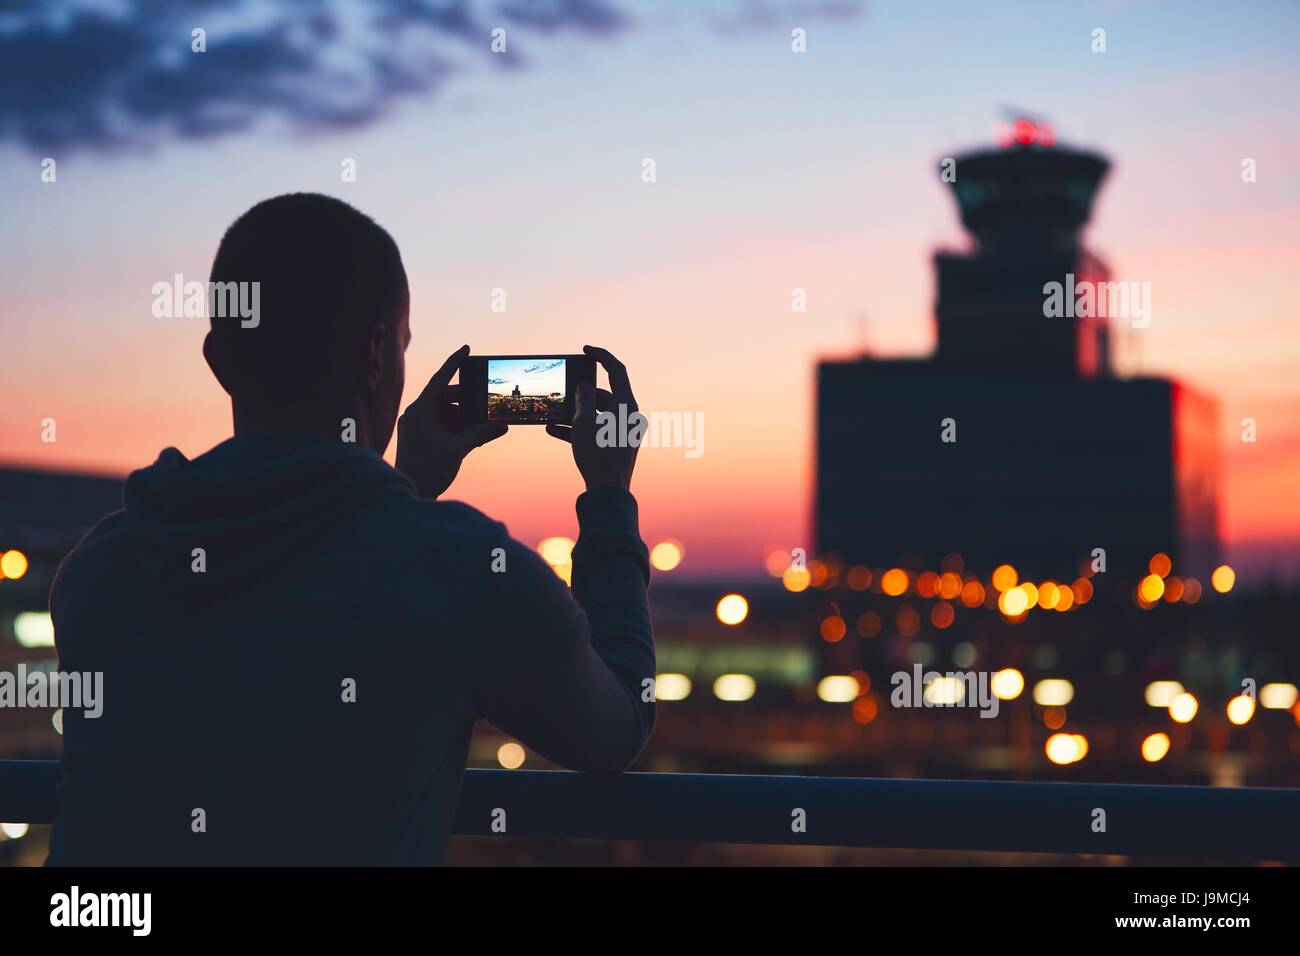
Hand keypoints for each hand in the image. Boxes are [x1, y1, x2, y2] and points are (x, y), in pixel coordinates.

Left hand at [396, 345, 506, 498]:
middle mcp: (416, 415)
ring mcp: (416, 427)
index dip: (454, 363)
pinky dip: (456, 428)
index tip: (467, 348)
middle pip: (445, 398)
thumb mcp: (458, 449)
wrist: (409, 495)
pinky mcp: (420, 439)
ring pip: (444, 413)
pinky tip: (472, 437)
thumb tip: (502, 425)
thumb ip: (480, 433)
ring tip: (482, 428)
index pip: (440, 379)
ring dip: (463, 418)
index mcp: (420, 410)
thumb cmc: (427, 470)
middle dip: (466, 401)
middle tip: (485, 404)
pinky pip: (441, 426)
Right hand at [546, 345, 638, 492]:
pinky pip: (596, 430)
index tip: (585, 349)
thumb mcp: (583, 422)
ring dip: (575, 413)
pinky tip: (553, 430)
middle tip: (562, 396)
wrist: (608, 494)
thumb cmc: (598, 455)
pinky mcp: (616, 446)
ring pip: (597, 414)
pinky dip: (578, 428)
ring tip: (552, 413)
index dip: (602, 356)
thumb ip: (582, 399)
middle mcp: (630, 417)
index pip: (617, 371)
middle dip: (580, 395)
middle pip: (604, 396)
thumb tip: (584, 387)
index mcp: (628, 405)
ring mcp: (624, 432)